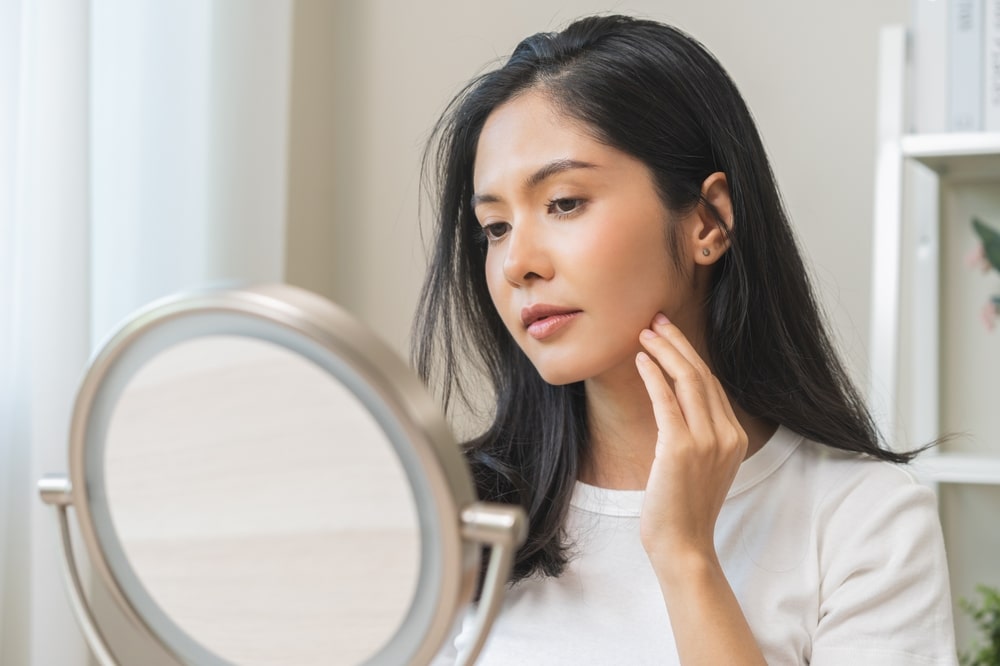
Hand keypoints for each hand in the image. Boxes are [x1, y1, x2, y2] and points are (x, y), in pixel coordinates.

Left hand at [635, 313, 747, 566]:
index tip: (670, 335)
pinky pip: (667, 401)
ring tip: (644, 334)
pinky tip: (640, 360)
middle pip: (703, 374)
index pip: (712, 384)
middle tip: (656, 321)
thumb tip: (674, 404)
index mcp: (735, 437)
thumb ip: (698, 435)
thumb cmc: (684, 509)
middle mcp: (727, 434)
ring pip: (688, 380)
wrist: (683, 545)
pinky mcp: (681, 448)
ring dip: (665, 352)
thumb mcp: (701, 466)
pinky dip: (654, 376)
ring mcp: (707, 441)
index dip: (690, 355)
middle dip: (678, 343)